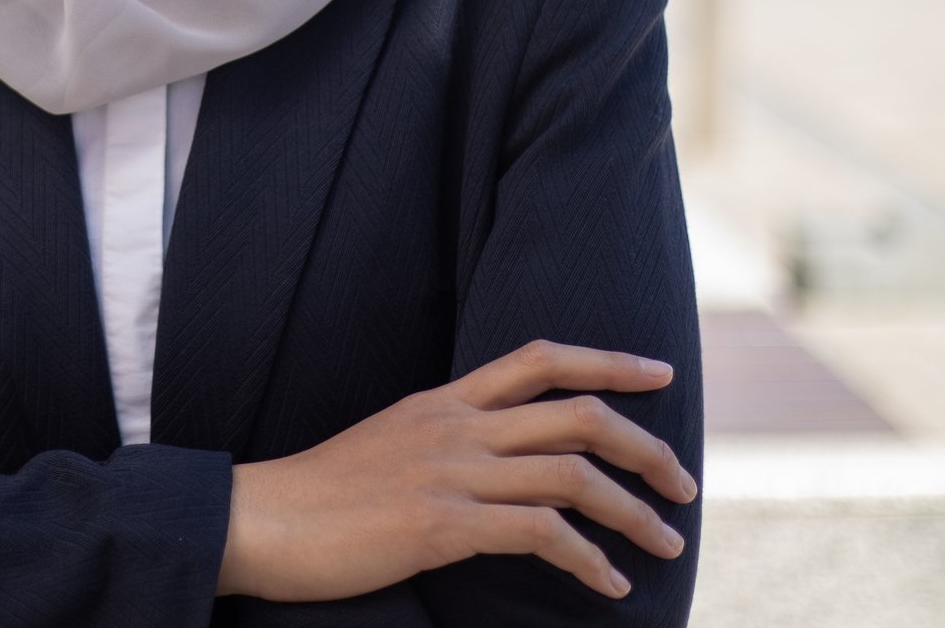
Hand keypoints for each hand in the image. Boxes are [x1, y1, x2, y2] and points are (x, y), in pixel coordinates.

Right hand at [217, 339, 696, 602]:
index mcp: (443, 402)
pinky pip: (540, 534)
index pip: (539, 359)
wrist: (260, 519)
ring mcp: (449, 472)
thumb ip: (446, 442)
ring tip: (666, 544)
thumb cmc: (320, 494)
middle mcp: (455, 426)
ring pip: (570, 474)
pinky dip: (587, 559)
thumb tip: (498, 463)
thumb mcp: (389, 444)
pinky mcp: (440, 525)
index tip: (660, 375)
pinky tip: (608, 585)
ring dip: (633, 512)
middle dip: (645, 447)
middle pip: (576, 413)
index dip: (608, 361)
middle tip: (684, 485)